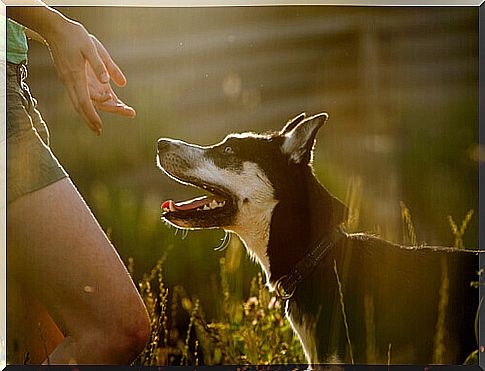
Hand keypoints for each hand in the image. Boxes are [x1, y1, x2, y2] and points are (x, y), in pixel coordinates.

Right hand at [8, 6, 135, 134]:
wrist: (55, 29)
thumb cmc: (75, 36)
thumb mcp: (92, 47)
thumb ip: (102, 65)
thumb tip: (111, 83)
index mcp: (76, 76)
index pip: (83, 101)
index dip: (92, 115)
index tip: (100, 124)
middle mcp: (71, 82)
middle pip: (80, 106)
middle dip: (89, 120)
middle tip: (99, 132)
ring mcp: (69, 81)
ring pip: (80, 102)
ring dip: (90, 113)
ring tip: (103, 121)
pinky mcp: (71, 78)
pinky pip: (81, 94)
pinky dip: (92, 102)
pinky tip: (105, 104)